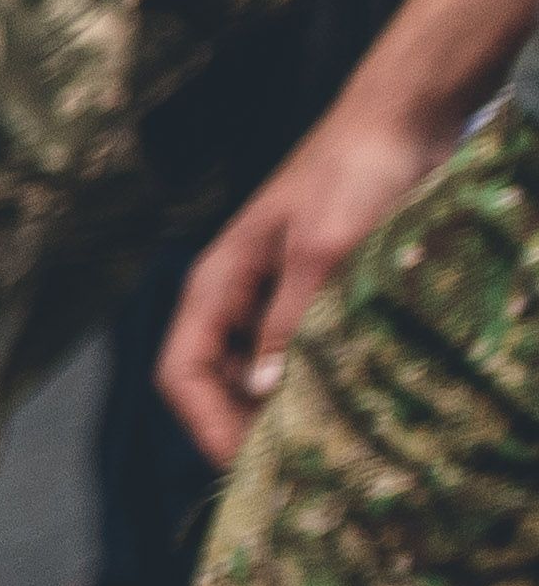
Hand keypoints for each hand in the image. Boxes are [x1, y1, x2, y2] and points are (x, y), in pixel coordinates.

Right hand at [161, 98, 460, 465]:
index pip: (182, 373)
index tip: (248, 466)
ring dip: (286, 409)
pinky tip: (353, 400)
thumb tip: (266, 390)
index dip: (206, 425)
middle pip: (219, 385)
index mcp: (217, 283)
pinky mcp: (319, 296)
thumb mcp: (324, 249)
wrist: (403, 118)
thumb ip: (291, 318)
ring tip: (328, 441)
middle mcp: (238, 298)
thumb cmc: (356, 171)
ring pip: (262, 375)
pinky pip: (303, 356)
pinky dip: (319, 383)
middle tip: (299, 467)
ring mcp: (277, 298)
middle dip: (247, 427)